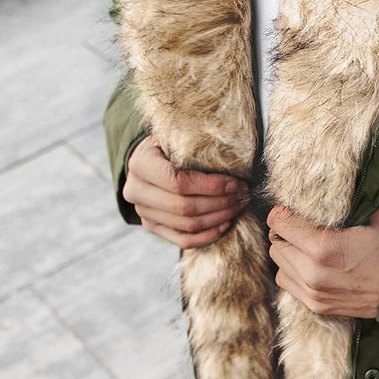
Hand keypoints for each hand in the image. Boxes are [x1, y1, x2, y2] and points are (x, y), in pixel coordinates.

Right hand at [122, 136, 248, 248]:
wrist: (149, 159)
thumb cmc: (171, 145)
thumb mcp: (178, 138)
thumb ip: (197, 149)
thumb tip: (235, 165)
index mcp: (140, 164)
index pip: (178, 183)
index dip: (211, 186)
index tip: (235, 183)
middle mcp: (136, 191)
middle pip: (185, 207)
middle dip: (220, 202)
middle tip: (242, 195)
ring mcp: (142, 213)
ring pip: (187, 225)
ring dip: (219, 218)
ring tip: (237, 206)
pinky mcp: (152, 227)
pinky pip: (183, 240)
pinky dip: (208, 235)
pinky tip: (225, 224)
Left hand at [267, 201, 378, 318]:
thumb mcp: (376, 213)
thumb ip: (349, 195)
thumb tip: (337, 172)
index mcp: (323, 247)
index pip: (279, 222)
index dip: (284, 211)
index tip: (294, 209)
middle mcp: (313, 273)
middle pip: (276, 243)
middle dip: (287, 232)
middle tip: (304, 226)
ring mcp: (313, 292)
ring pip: (279, 263)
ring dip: (289, 252)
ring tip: (308, 246)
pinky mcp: (316, 306)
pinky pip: (287, 283)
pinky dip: (293, 271)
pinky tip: (311, 265)